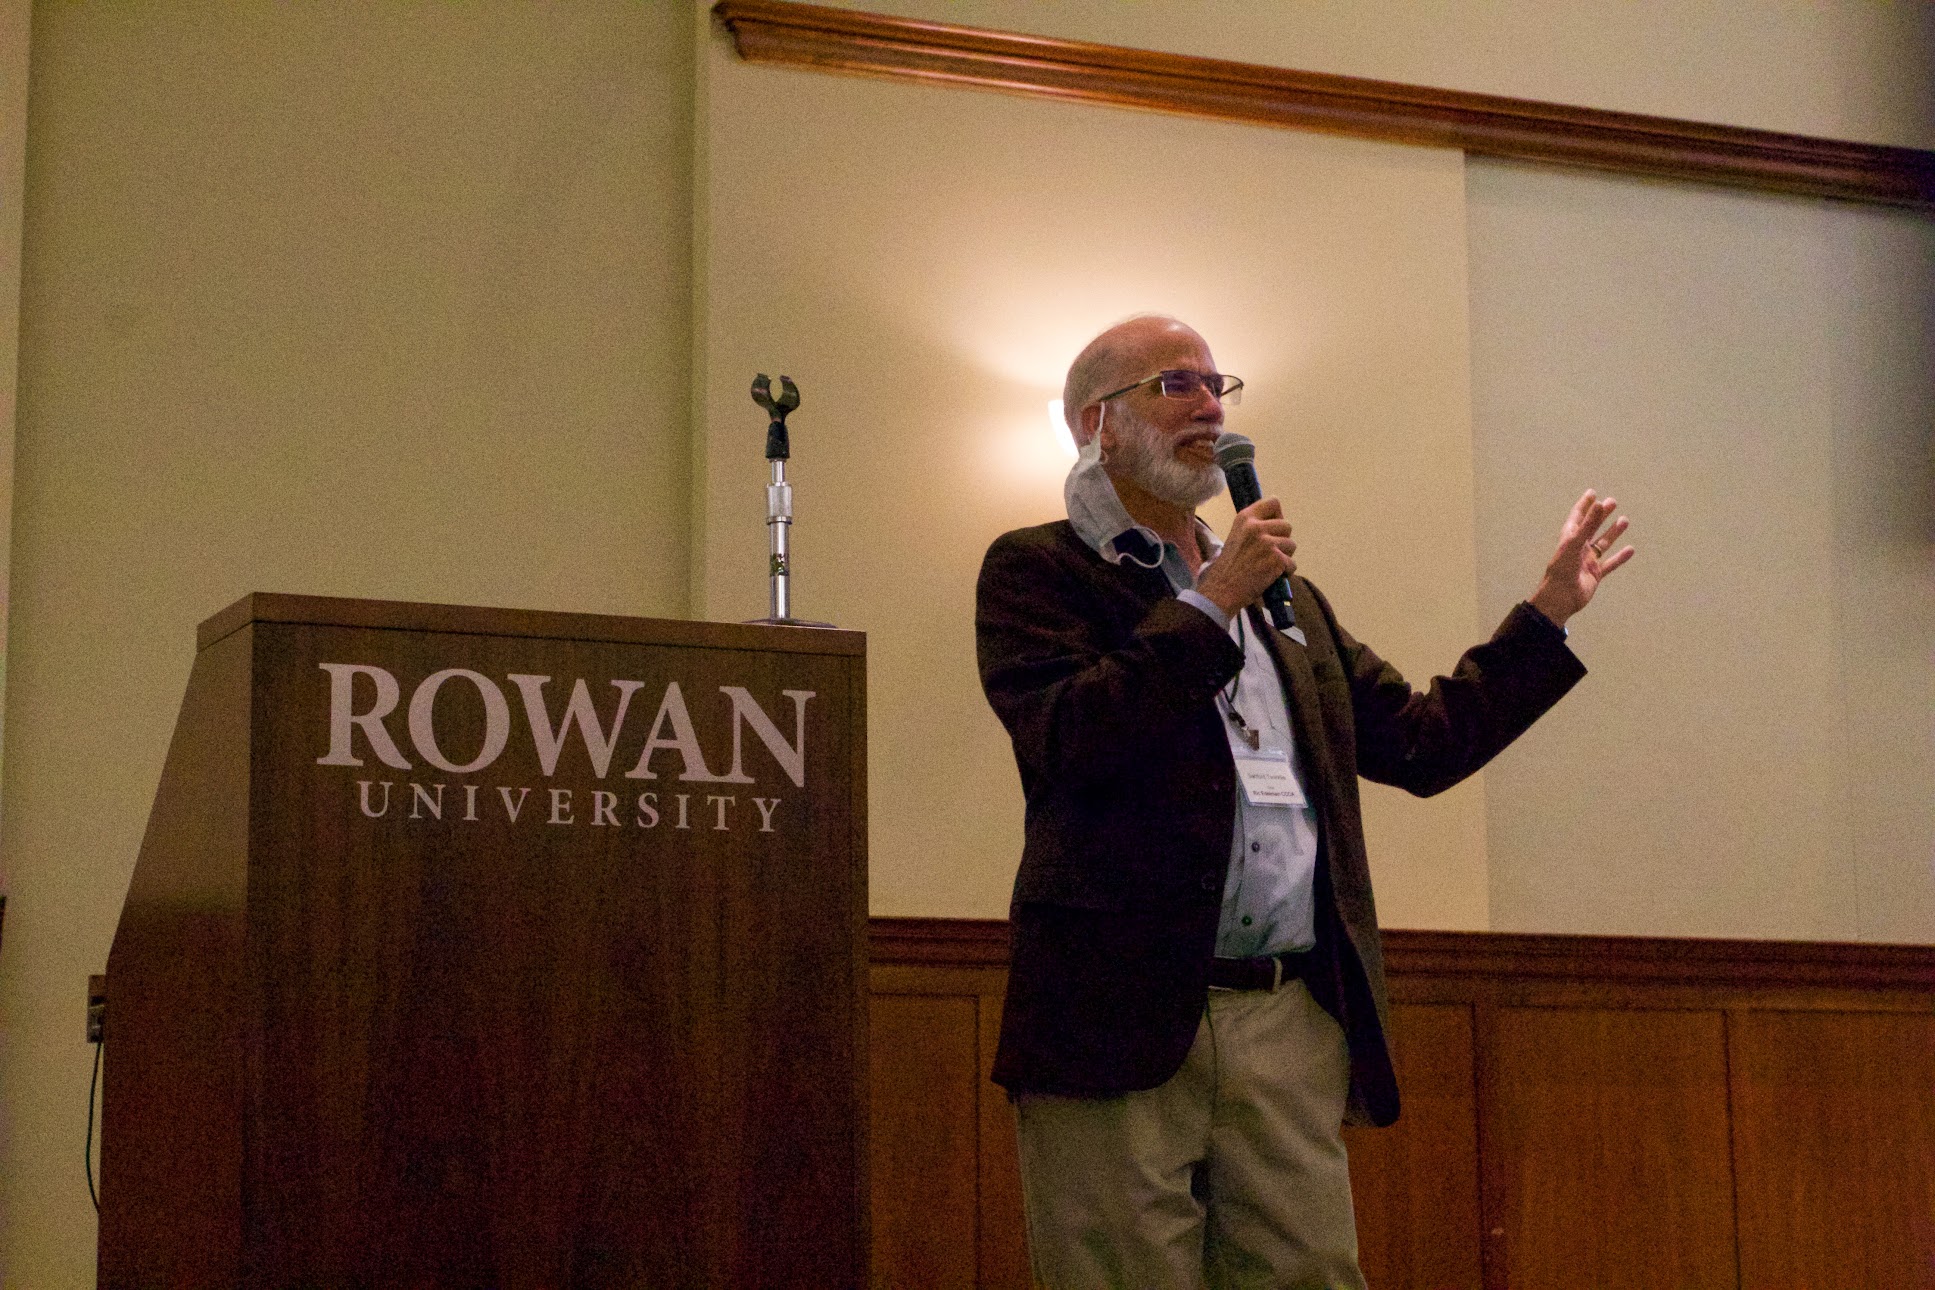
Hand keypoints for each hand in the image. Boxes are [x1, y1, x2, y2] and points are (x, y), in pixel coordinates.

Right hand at [1199, 498, 1296, 617]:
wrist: (1221, 590)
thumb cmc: (1228, 567)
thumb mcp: (1236, 537)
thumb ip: (1254, 527)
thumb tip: (1276, 525)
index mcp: (1245, 518)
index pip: (1273, 502)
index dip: (1277, 516)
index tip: (1272, 529)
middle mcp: (1256, 526)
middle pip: (1287, 525)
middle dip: (1282, 540)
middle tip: (1268, 553)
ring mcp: (1267, 542)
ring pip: (1292, 545)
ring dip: (1285, 557)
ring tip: (1268, 566)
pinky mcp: (1276, 559)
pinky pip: (1292, 564)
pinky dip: (1285, 572)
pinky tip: (1271, 577)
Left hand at [1529, 490, 1633, 626]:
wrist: (1560, 598)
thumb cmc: (1562, 569)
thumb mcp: (1574, 543)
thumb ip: (1588, 524)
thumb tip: (1600, 503)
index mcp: (1569, 538)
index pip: (1577, 517)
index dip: (1584, 505)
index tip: (1592, 493)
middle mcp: (1578, 548)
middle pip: (1591, 527)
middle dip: (1601, 515)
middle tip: (1613, 502)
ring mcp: (1587, 561)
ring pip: (1603, 543)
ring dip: (1613, 532)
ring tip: (1625, 520)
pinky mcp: (1595, 574)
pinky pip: (1610, 563)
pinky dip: (1620, 557)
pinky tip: (1630, 549)